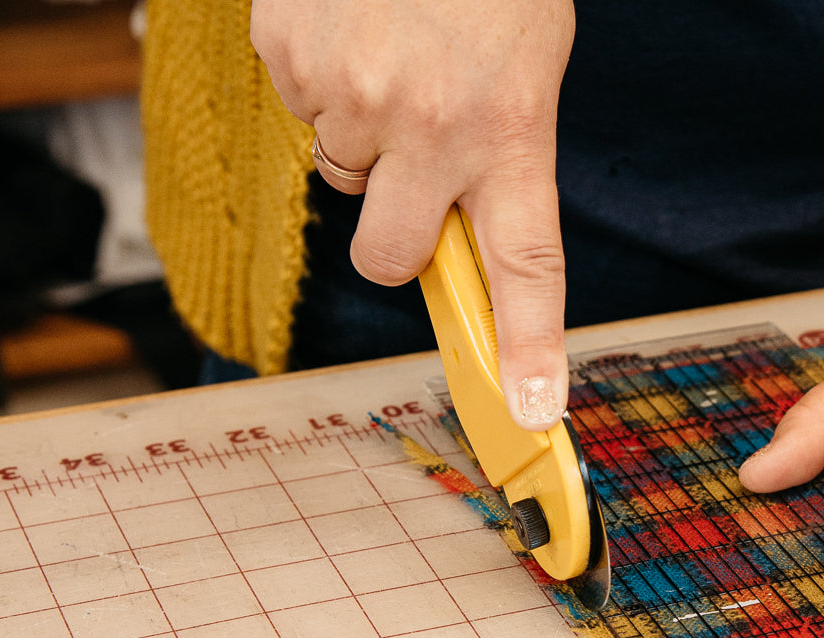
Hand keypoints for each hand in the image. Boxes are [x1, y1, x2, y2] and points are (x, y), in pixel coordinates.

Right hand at [251, 0, 574, 428]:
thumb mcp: (524, 68)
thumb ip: (496, 156)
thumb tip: (452, 239)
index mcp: (510, 130)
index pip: (527, 264)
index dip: (531, 346)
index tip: (535, 412)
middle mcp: (432, 127)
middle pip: (390, 258)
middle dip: (391, 233)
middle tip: (407, 170)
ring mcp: (353, 96)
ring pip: (340, 171)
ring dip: (360, 130)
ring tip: (390, 50)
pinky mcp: (289, 59)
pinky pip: (297, 109)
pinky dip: (318, 79)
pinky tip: (351, 27)